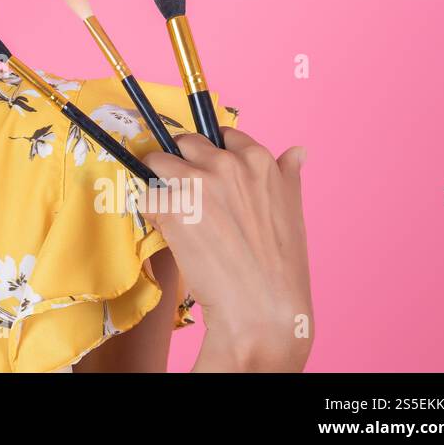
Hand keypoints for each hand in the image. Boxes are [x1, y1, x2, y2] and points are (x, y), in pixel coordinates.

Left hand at [138, 128, 313, 371]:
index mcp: (258, 160)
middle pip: (184, 143)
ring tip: (176, 215)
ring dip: (160, 185)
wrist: (262, 309)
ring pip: (157, 162)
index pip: (222, 135)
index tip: (208, 172)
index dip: (211, 154)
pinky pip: (145, 196)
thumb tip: (297, 151)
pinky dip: (152, 213)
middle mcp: (226, 163)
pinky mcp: (170, 205)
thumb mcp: (293, 211)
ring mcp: (195, 181)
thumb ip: (287, 175)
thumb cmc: (280, 267)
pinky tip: (172, 235)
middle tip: (189, 198)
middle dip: (181, 165)